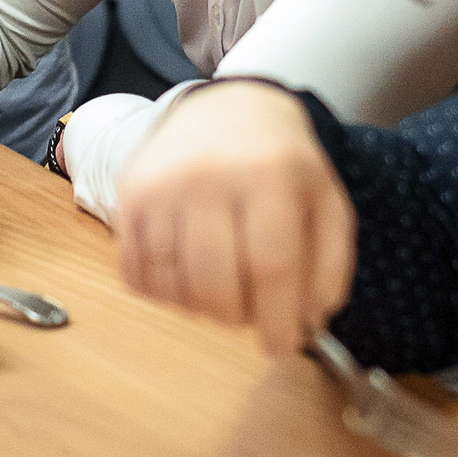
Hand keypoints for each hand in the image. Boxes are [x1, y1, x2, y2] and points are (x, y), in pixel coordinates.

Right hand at [111, 80, 354, 356]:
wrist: (224, 109)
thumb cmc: (280, 164)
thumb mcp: (324, 200)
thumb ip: (329, 263)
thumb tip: (309, 323)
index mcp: (269, 174)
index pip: (272, 266)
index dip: (278, 320)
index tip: (282, 347)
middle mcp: (207, 176)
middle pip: (216, 284)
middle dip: (237, 318)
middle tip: (249, 311)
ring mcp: (161, 186)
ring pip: (174, 285)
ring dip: (200, 307)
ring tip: (221, 287)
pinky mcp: (128, 197)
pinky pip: (136, 274)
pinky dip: (163, 292)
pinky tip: (187, 275)